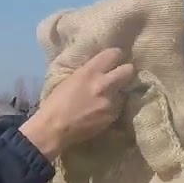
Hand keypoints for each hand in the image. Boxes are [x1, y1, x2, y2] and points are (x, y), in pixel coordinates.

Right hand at [20, 47, 136, 160]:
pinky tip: (103, 112)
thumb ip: (88, 73)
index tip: (115, 59)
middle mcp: (103, 83)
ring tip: (108, 99)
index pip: (114, 54)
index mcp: (90, 71)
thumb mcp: (71, 80)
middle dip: (126, 72)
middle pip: (128, 70)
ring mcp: (110, 101)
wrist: (54, 128)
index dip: (116, 56)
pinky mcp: (112, 116)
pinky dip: (113, 109)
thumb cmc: (56, 103)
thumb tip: (99, 69)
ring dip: (118, 94)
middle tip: (121, 76)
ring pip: (125, 91)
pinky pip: (119, 108)